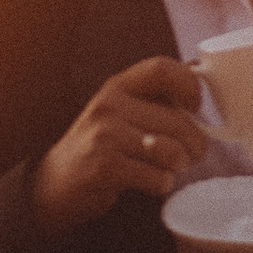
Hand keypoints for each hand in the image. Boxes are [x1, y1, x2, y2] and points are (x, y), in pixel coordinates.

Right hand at [32, 58, 211, 232]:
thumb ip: (154, 95)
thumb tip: (196, 71)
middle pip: (177, 120)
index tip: (195, 107)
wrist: (55, 182)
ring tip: (172, 168)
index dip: (189, 85)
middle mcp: (109, 105)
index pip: (161, 68)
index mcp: (116, 86)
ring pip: (171, 151)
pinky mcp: (106, 167)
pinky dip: (163, 184)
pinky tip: (153, 182)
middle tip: (194, 154)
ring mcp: (105, 136)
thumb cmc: (97, 146)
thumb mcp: (119, 111)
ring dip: (180, 165)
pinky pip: (157, 177)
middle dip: (196, 143)